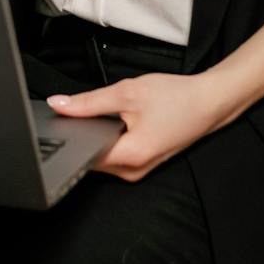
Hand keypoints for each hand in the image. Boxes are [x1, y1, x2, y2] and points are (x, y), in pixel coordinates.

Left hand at [47, 71, 248, 181]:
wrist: (209, 102)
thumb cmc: (175, 97)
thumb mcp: (127, 92)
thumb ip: (89, 102)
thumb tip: (58, 105)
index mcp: (130, 156)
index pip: (83, 156)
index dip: (67, 139)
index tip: (55, 125)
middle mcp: (134, 171)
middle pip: (91, 158)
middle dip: (80, 137)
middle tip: (75, 112)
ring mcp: (139, 170)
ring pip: (102, 157)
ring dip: (95, 138)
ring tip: (99, 115)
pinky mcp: (142, 163)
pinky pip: (114, 156)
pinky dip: (108, 140)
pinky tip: (113, 122)